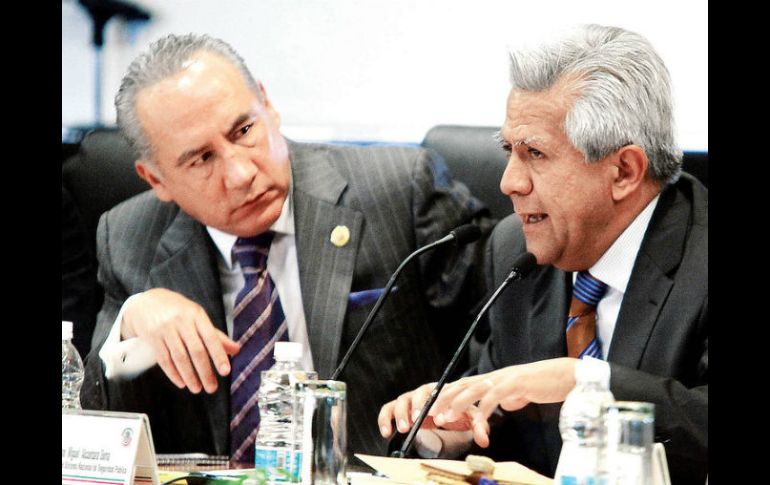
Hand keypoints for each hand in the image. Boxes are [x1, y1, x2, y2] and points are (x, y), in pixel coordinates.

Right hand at [121, 288, 239, 393]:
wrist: (146, 302)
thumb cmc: (178, 311)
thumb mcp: (197, 317)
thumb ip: (216, 335)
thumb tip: (236, 350)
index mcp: (197, 315)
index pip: (211, 338)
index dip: (218, 355)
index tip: (225, 372)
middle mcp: (181, 321)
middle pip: (196, 350)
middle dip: (205, 372)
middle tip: (212, 388)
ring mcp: (165, 328)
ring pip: (179, 357)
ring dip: (189, 376)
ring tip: (197, 389)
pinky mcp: (151, 337)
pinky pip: (164, 359)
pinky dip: (173, 373)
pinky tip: (181, 383)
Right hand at [377, 382, 489, 446]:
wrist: (446, 404)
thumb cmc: (456, 409)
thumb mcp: (467, 416)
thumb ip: (477, 425)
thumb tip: (485, 439)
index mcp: (443, 390)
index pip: (442, 392)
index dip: (439, 404)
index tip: (440, 418)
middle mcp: (426, 391)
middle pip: (420, 392)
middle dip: (418, 406)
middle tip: (419, 419)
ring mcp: (411, 397)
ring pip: (402, 400)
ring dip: (402, 413)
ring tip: (405, 428)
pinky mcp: (399, 406)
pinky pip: (388, 409)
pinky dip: (385, 419)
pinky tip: (386, 432)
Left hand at [431, 358, 577, 445]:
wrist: (566, 375)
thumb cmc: (543, 384)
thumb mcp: (519, 394)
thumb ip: (507, 398)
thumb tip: (501, 406)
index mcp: (493, 379)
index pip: (462, 385)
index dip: (446, 396)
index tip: (431, 409)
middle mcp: (494, 376)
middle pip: (461, 385)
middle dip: (443, 400)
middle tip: (430, 414)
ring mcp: (504, 378)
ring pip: (473, 389)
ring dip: (457, 404)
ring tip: (445, 417)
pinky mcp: (516, 384)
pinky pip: (495, 397)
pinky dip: (484, 410)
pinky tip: (478, 421)